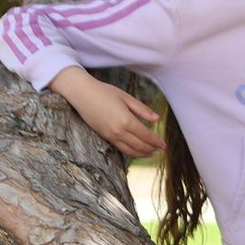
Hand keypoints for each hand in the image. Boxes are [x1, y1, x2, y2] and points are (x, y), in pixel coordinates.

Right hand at [48, 67, 164, 157]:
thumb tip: (157, 119)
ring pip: (129, 150)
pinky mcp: (103, 136)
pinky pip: (119, 148)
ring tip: (150, 153)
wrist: (81, 93)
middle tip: (159, 150)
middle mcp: (118, 131)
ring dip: (141, 154)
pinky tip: (135, 150)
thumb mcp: (126, 97)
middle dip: (151, 149)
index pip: (145, 135)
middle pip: (139, 145)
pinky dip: (130, 152)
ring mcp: (109, 135)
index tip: (163, 145)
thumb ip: (142, 109)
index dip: (156, 141)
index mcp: (126, 120)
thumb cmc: (104, 91)